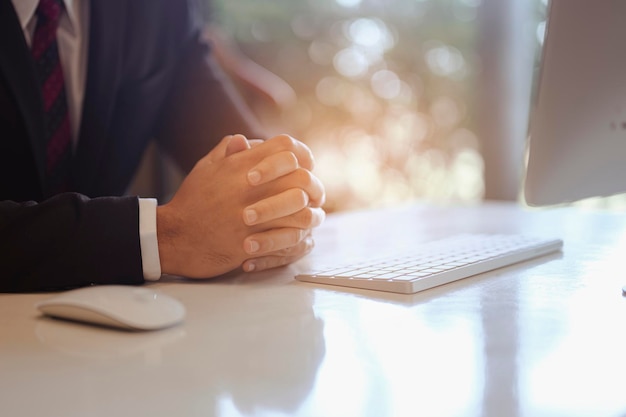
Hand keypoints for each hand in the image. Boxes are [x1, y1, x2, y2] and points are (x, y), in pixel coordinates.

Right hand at [157, 134, 324, 277]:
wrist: (175, 238)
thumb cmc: (191, 202)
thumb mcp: (205, 169)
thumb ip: (226, 151)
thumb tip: (245, 139)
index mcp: (241, 165)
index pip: (286, 147)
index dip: (302, 155)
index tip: (304, 167)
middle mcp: (250, 187)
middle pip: (302, 177)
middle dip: (313, 186)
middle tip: (315, 195)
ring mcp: (254, 215)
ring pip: (303, 210)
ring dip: (311, 214)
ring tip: (311, 217)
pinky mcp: (254, 241)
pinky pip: (292, 237)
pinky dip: (301, 236)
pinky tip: (300, 236)